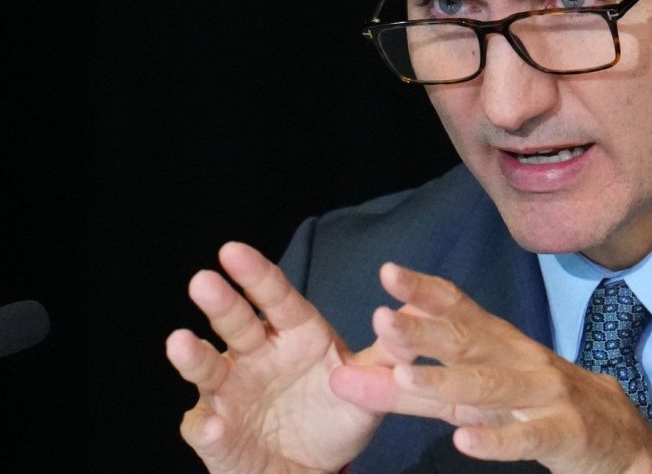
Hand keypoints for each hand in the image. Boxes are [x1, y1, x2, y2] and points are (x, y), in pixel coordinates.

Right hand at [166, 242, 383, 472]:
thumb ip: (390, 350)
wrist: (319, 468)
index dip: (256, 276)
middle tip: (204, 280)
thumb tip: (420, 305)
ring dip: (194, 356)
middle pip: (236, 325)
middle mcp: (256, 357)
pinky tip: (212, 424)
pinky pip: (206, 429)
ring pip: (207, 369)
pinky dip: (206, 427)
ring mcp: (231, 394)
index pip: (277, 300)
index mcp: (294, 336)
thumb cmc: (338, 414)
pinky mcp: (219, 435)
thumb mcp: (369, 383)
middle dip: (220, 302)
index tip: (233, 250)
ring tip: (180, 342)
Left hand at [330, 263, 651, 473]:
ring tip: (405, 375)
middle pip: (469, 341)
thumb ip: (409, 390)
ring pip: (492, 387)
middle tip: (380, 319)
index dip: (424, 290)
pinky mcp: (564, 433)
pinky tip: (464, 441)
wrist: (618, 439)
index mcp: (498, 342)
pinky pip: (528, 437)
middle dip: (425, 330)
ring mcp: (545, 395)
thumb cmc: (534, 406)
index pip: (459, 308)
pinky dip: (496, 440)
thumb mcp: (473, 395)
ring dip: (448, 381)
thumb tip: (341, 378)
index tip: (387, 273)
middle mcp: (520, 359)